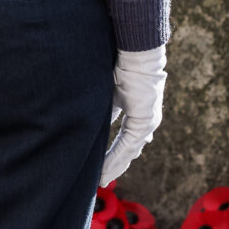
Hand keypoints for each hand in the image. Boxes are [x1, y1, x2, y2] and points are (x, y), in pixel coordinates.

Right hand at [99, 45, 166, 187]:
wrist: (135, 49)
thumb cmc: (119, 61)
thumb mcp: (106, 85)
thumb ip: (101, 103)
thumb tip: (80, 110)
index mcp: (137, 108)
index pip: (124, 136)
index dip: (113, 152)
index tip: (102, 166)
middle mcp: (145, 117)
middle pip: (128, 147)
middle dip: (115, 163)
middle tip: (103, 179)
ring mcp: (147, 120)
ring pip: (129, 151)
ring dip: (114, 166)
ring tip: (102, 180)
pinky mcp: (145, 121)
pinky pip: (129, 146)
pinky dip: (116, 159)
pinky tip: (107, 171)